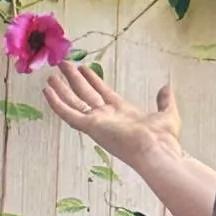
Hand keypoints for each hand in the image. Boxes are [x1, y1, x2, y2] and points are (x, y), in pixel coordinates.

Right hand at [43, 63, 180, 165]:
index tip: (83, 68)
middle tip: (63, 65)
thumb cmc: (164, 138)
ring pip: (74, 102)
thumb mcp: (168, 114)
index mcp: (122, 114)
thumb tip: (167, 88)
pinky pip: (68, 113)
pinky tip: (47, 91)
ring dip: (62, 89)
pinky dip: (56, 103)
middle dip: (74, 79)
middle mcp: (107, 118)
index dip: (92, 80)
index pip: (102, 93)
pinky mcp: (90, 126)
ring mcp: (97, 122)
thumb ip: (165, 101)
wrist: (158, 151)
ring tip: (50, 75)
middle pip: (86, 94)